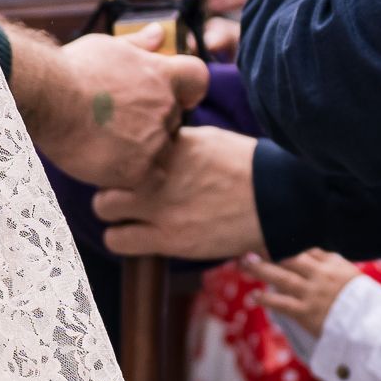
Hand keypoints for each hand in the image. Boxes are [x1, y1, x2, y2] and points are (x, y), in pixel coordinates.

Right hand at [13, 25, 210, 190]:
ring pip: (162, 152)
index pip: (197, 80)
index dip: (186, 91)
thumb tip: (160, 32)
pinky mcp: (138, 169)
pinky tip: (109, 169)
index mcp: (162, 74)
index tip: (169, 97)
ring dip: (143, 152)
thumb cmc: (72, 69)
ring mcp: (154, 139)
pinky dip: (134, 178)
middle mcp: (165, 106)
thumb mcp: (108, 47)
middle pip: (173, 121)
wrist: (48, 97)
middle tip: (119, 126)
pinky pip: (149, 180)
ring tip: (109, 148)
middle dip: (154, 125)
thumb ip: (139, 45)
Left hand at [94, 126, 261, 259]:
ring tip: (129, 215)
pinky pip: (118, 240)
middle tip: (123, 189)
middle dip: (109, 179)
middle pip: (103, 172)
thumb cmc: (248, 168)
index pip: (121, 142)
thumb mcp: (208, 139)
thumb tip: (153, 143)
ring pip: (103, 207)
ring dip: (112, 211)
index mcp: (170, 143)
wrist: (277, 200)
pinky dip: (122, 238)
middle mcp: (158, 172)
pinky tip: (137, 236)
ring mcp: (161, 206)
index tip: (125, 162)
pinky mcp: (168, 238)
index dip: (119, 154)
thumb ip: (175, 142)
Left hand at [241, 249, 362, 328]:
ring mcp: (312, 294)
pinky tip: (253, 296)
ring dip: (261, 271)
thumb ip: (329, 260)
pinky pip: (282, 304)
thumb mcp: (348, 273)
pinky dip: (267, 300)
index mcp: (331, 264)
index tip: (267, 238)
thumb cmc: (359, 299)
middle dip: (267, 253)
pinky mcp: (307, 313)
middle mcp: (319, 276)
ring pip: (282, 278)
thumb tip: (309, 249)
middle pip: (288, 260)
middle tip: (246, 249)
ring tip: (243, 265)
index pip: (303, 249)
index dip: (283, 244)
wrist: (369, 326)